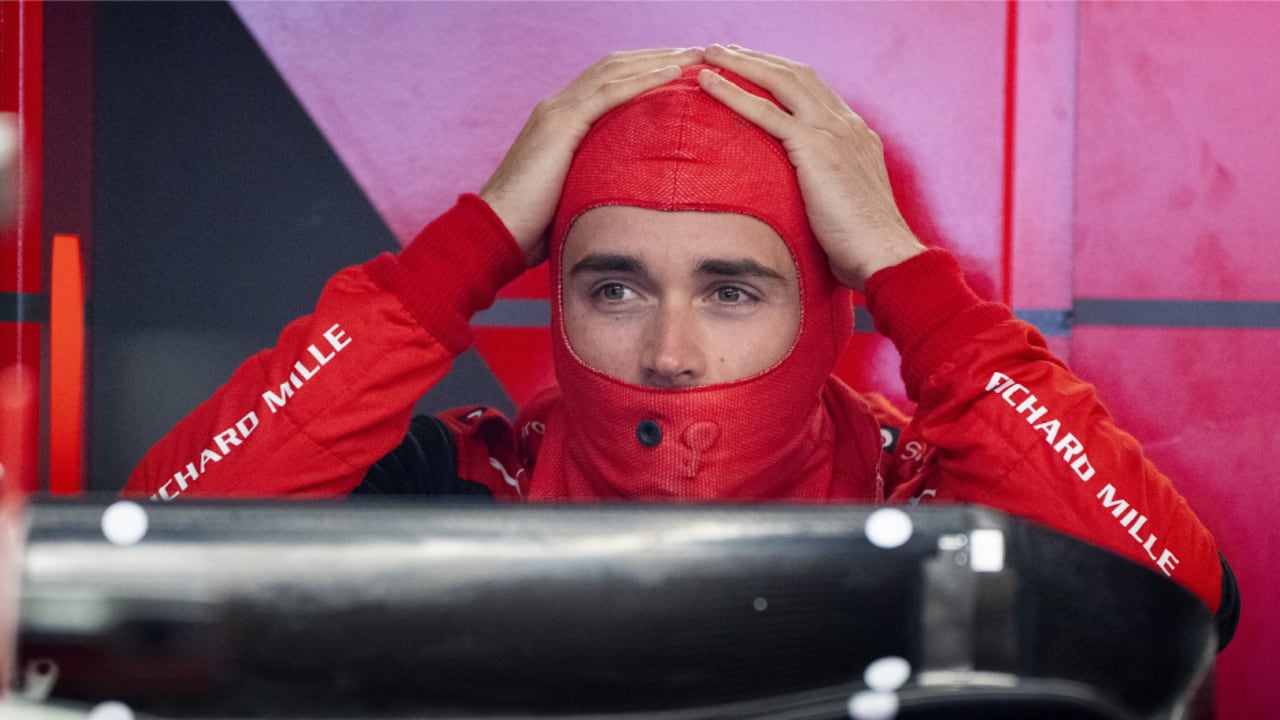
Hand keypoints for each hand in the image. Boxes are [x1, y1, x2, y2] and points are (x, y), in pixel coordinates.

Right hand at [480, 48, 704, 265]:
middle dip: (657, 56)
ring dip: (658, 60)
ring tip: (695, 55)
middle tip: (697, 52)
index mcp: (560, 119)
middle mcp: (557, 105)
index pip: (609, 81)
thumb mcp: (573, 194)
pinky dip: (643, 79)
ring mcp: (557, 110)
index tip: (682, 71)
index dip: (645, 71)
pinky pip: (609, 92)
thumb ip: (597, 181)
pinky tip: (672, 74)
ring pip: (615, 70)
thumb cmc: (533, 225)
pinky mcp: (560, 124)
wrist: (497, 230)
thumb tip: (629, 196)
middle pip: (615, 66)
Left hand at [699, 45, 924, 290]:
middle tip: (724, 50)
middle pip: (796, 74)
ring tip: (710, 55)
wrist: (883, 253)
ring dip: (742, 63)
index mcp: (855, 134)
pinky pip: (766, 112)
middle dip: (758, 58)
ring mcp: (832, 131)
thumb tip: (804, 196)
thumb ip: (826, 185)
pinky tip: (710, 84)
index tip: (753, 69)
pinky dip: (734, 93)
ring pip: (780, 82)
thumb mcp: (845, 203)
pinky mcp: (814, 147)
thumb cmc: (862, 244)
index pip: (813, 90)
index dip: (781, 75)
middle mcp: (845, 123)